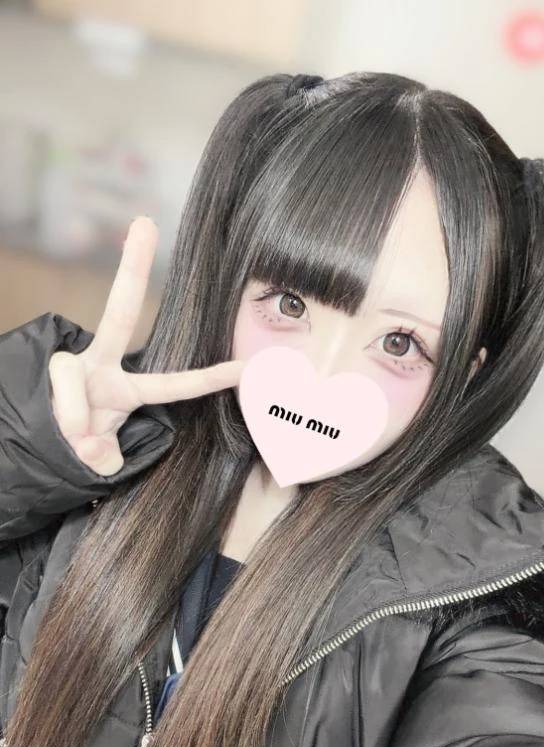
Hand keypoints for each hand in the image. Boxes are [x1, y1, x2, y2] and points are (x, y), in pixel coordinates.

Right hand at [48, 216, 243, 476]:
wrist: (29, 450)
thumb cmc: (75, 451)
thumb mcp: (99, 460)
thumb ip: (104, 455)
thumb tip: (93, 448)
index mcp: (127, 389)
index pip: (174, 384)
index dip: (210, 378)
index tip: (247, 367)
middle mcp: (100, 366)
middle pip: (118, 310)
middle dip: (131, 266)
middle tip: (145, 222)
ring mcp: (71, 365)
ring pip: (70, 377)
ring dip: (75, 417)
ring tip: (77, 440)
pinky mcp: (46, 369)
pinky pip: (59, 394)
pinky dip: (66, 421)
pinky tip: (65, 434)